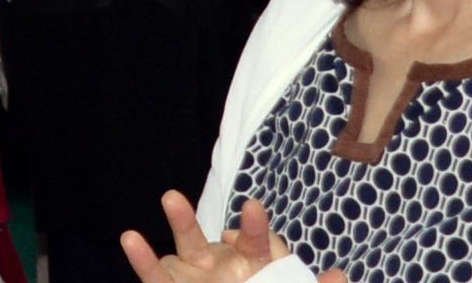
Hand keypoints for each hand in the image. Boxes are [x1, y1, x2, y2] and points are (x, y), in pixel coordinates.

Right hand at [119, 193, 348, 282]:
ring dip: (181, 220)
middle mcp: (227, 265)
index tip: (253, 209)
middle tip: (244, 203)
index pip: (265, 246)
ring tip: (170, 196)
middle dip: (241, 222)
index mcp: (259, 269)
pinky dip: (143, 260)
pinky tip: (131, 239)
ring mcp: (197, 274)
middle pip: (227, 239)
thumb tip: (339, 275)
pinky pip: (155, 276)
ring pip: (188, 243)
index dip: (259, 231)